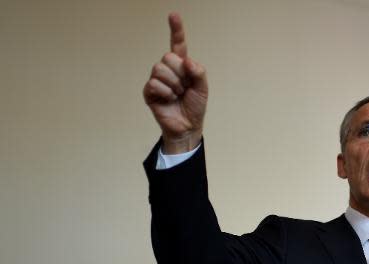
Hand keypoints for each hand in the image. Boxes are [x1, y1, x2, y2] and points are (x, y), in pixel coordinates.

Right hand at [142, 12, 207, 152]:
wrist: (188, 126)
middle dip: (179, 73)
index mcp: (182, 66)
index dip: (176, 30)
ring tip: (177, 95)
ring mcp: (157, 80)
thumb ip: (199, 71)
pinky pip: (154, 83)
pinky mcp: (149, 91)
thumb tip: (186, 61)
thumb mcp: (203, 88)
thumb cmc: (195, 107)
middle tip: (184, 87)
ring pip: (159, 69)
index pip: (177, 44)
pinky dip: (166, 93)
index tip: (173, 15)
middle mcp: (168, 70)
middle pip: (167, 57)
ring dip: (173, 84)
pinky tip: (169, 100)